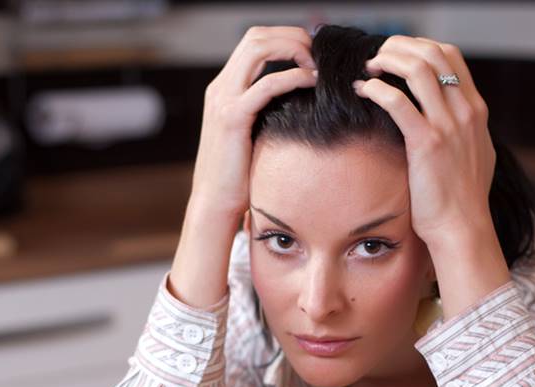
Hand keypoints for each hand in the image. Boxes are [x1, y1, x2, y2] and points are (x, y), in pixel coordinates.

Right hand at [190, 26, 316, 220]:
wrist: (215, 202)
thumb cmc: (239, 174)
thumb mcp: (253, 133)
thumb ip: (266, 111)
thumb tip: (300, 101)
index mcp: (224, 88)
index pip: (254, 42)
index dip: (285, 38)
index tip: (312, 54)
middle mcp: (220, 87)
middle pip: (256, 36)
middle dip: (292, 36)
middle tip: (319, 54)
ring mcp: (223, 99)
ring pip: (258, 48)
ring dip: (293, 48)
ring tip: (316, 65)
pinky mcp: (232, 117)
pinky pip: (267, 84)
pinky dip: (293, 77)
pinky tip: (311, 82)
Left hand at [354, 37, 509, 315]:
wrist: (462, 227)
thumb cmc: (461, 197)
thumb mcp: (473, 153)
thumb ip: (462, 128)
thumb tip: (446, 114)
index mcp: (475, 110)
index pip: (451, 55)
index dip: (420, 46)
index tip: (398, 53)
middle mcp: (465, 111)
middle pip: (433, 54)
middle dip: (400, 46)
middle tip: (377, 56)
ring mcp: (448, 126)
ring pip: (417, 69)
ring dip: (387, 61)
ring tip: (368, 69)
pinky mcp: (426, 143)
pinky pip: (397, 101)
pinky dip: (375, 89)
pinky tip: (362, 91)